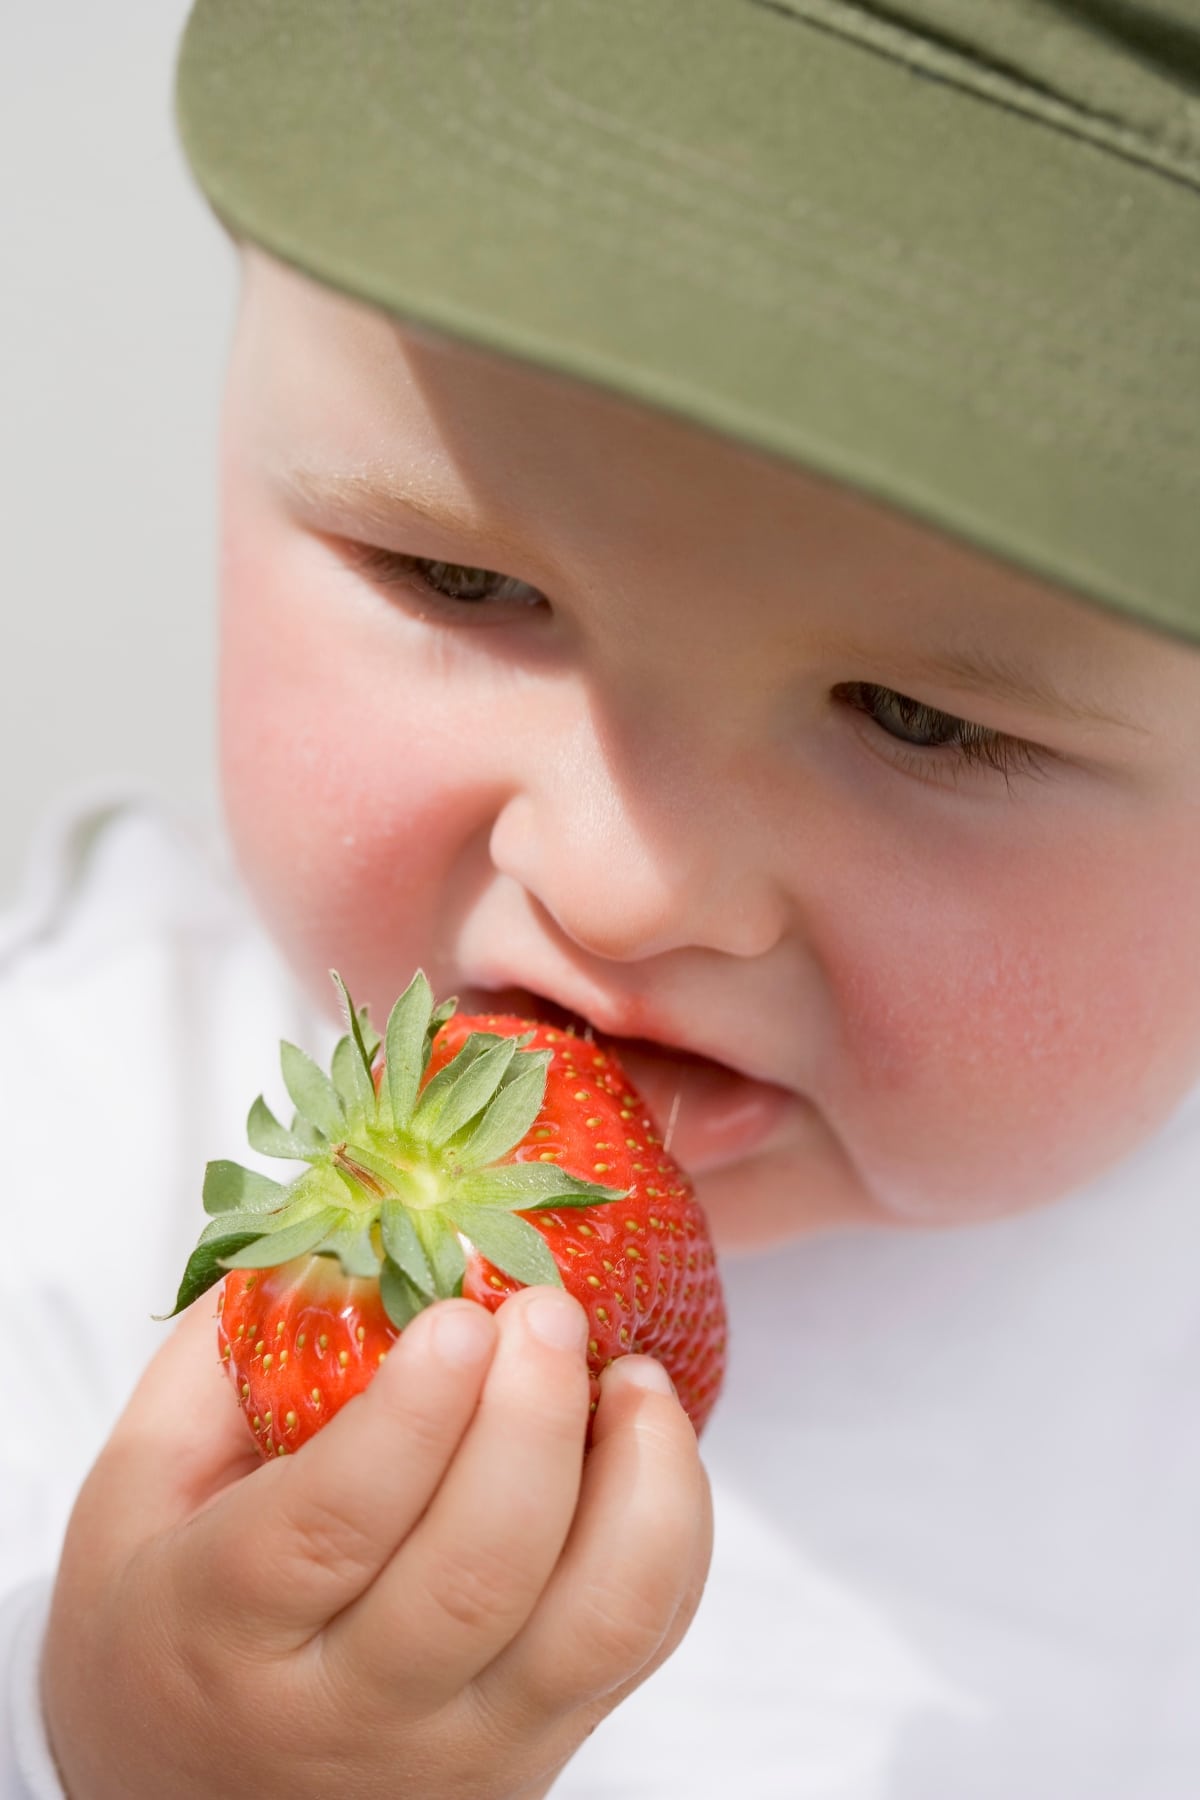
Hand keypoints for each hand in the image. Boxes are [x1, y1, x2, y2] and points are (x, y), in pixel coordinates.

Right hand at [41, 1284, 712, 1798]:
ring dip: (641, 1478)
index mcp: (226, 1631)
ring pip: (596, 1625)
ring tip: (633, 1376)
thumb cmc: (160, 1626)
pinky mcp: (542, 1750)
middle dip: (533, 1418)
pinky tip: (647, 1441)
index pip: (335, 1525)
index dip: (413, 1411)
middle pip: (477, 1574)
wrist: (185, 1797)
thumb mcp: (137, 1490)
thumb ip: (221, 1358)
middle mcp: (352, 1710)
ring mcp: (463, 1747)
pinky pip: (641, 1642)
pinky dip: (672, 1530)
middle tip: (548, 1309)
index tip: (458, 1312)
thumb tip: (333, 1228)